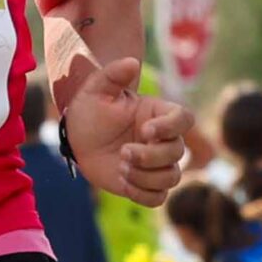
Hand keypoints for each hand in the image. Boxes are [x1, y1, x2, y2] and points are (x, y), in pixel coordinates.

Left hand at [64, 58, 191, 205]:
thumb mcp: (96, 89)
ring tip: (121, 167)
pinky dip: (142, 193)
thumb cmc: (90, 110)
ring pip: (172, 178)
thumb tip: (131, 62)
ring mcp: (157, 165)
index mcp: (159, 115)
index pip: (184, 119)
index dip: (171, 127)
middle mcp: (164, 140)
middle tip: (123, 153)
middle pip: (178, 152)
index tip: (145, 130)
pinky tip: (123, 181)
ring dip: (146, 176)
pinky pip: (158, 198)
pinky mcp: (146, 185)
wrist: (78, 138)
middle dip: (150, 156)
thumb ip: (113, 74)